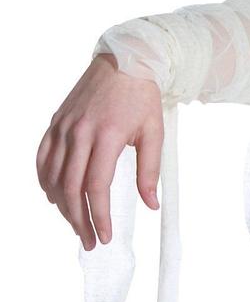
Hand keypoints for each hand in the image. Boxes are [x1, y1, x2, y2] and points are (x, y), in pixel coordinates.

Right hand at [36, 53, 162, 251]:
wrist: (124, 60)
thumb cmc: (141, 97)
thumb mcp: (154, 134)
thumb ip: (150, 172)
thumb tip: (151, 205)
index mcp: (105, 136)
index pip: (96, 186)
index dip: (99, 215)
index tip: (104, 236)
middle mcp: (79, 132)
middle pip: (71, 187)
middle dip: (79, 219)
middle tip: (90, 241)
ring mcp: (64, 127)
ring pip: (54, 176)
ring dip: (62, 205)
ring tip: (76, 224)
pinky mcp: (56, 122)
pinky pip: (43, 157)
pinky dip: (46, 180)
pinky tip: (55, 197)